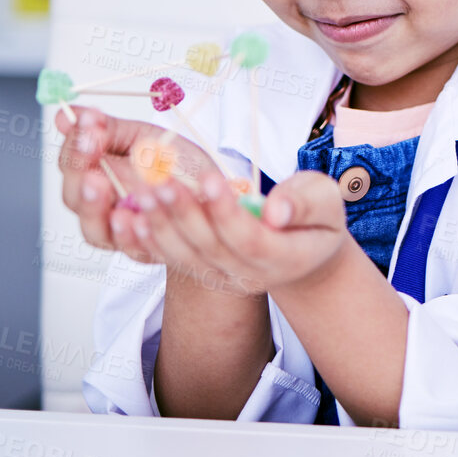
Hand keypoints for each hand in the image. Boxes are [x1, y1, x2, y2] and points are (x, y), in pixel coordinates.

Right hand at [55, 107, 213, 254]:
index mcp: (97, 177)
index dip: (75, 143)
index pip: (71, 163)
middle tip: (90, 145)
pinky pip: (131, 247)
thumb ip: (109, 129)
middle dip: (80, 169)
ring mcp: (121, 234)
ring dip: (94, 204)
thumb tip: (68, 115)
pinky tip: (128, 216)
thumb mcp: (145, 138)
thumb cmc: (178, 166)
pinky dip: (128, 234)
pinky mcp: (146, 252)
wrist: (217, 197)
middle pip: (73, 197)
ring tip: (99, 181)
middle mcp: (101, 209)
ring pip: (94, 229)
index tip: (88, 123)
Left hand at [123, 169, 356, 297]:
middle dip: (184, 214)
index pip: (251, 240)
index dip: (228, 212)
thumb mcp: (326, 201)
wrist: (305, 254)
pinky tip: (130, 217)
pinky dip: (149, 240)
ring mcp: (224, 278)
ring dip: (160, 225)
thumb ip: (307, 202)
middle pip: (210, 248)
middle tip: (162, 181)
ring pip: (185, 256)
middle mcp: (251, 276)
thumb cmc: (316, 219)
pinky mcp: (204, 272)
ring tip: (140, 193)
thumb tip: (277, 210)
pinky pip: (172, 258)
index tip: (211, 178)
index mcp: (285, 258)